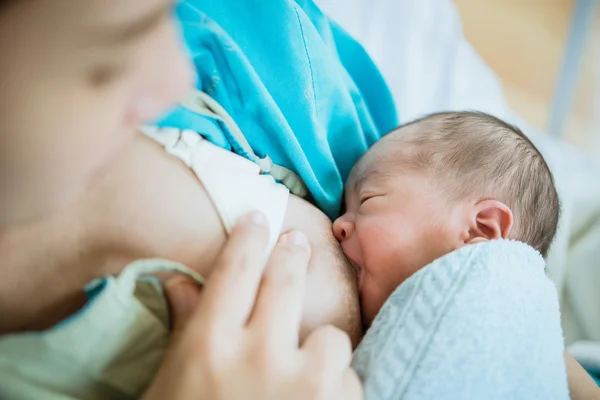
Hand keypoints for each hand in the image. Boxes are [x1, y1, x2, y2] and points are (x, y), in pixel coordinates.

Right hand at [143, 212, 361, 399]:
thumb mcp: (171, 386)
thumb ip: (186, 329)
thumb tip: (178, 280)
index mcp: (210, 347)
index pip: (235, 269)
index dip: (249, 236)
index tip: (258, 218)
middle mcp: (259, 356)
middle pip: (286, 279)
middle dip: (291, 254)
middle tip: (295, 243)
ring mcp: (305, 385)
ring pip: (331, 337)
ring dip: (320, 351)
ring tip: (301, 377)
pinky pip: (349, 381)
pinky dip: (336, 391)